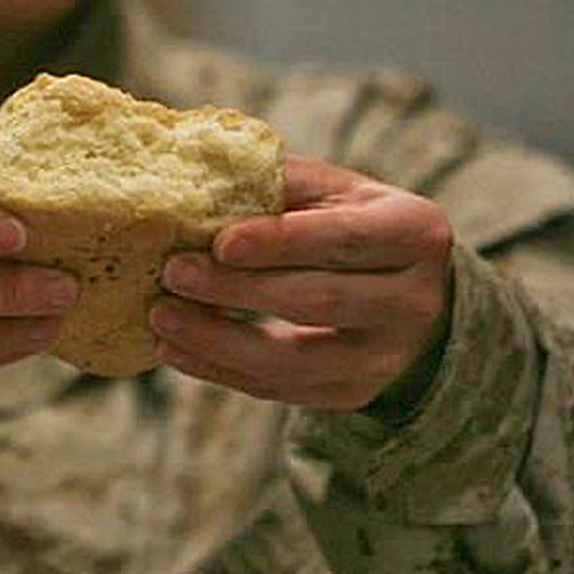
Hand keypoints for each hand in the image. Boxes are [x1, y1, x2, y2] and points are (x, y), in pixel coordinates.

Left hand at [151, 155, 453, 412]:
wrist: (407, 288)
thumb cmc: (349, 221)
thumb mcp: (331, 188)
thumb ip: (277, 181)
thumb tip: (196, 180)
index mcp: (414, 233)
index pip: (344, 239)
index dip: (281, 242)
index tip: (221, 242)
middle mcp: (413, 301)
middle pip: (318, 300)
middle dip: (237, 290)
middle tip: (172, 272)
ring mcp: (385, 358)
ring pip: (295, 360)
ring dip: (217, 340)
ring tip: (160, 317)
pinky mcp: (353, 393)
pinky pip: (279, 390)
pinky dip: (219, 371)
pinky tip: (174, 350)